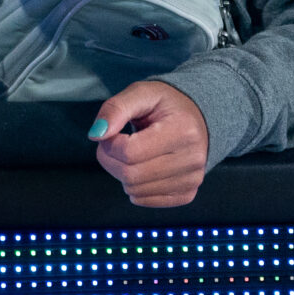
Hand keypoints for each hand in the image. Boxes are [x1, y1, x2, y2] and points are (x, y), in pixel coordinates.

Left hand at [89, 81, 210, 206]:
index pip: (130, 152)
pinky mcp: (187, 194)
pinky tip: (142, 167)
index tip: (111, 132)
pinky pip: (146, 201)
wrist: (197, 118)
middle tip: (113, 144)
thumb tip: (96, 135)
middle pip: (130, 175)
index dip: (109, 144)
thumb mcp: (140, 93)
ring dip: (121, 174)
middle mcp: (192, 158)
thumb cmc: (164, 104)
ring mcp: (192, 179)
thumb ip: (115, 109)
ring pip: (135, 191)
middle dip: (110, 160)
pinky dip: (135, 187)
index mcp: (183, 130)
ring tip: (130, 153)